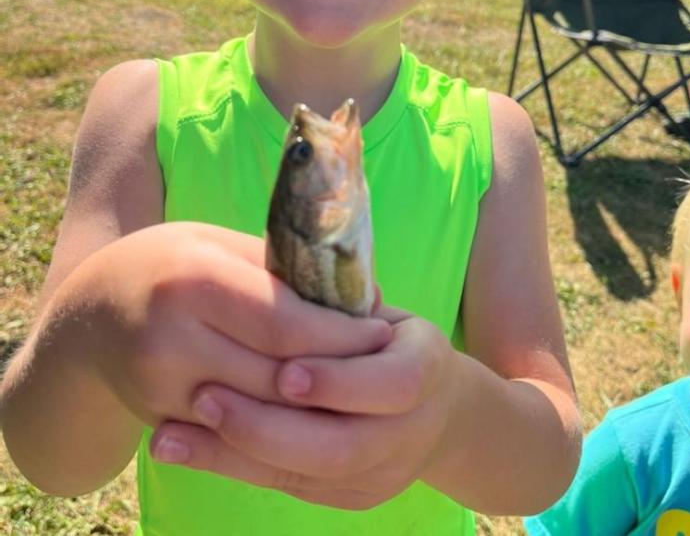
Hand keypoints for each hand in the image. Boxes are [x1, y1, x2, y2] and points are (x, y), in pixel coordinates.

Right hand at [57, 222, 392, 430]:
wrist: (90, 310)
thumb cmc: (169, 263)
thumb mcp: (219, 244)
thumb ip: (283, 269)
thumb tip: (360, 293)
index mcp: (193, 279)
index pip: (287, 321)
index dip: (342, 334)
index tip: (382, 332)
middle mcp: (171, 338)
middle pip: (278, 374)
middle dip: (338, 374)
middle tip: (380, 364)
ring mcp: (159, 387)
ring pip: (262, 413)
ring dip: (315, 405)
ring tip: (356, 387)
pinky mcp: (158, 418)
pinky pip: (234, 432)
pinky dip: (279, 422)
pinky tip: (310, 409)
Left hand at [150, 306, 463, 509]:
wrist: (431, 402)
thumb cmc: (386, 334)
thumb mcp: (374, 309)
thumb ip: (339, 303)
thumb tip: (282, 278)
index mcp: (429, 366)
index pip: (395, 384)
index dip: (338, 381)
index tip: (282, 368)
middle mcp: (415, 430)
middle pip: (344, 447)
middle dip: (269, 426)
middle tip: (205, 397)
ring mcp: (384, 473)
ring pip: (308, 477)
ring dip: (236, 454)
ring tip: (173, 435)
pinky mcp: (352, 497)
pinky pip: (288, 487)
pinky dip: (232, 466)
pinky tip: (183, 449)